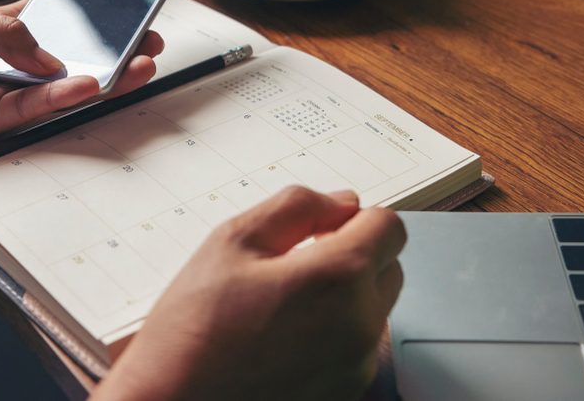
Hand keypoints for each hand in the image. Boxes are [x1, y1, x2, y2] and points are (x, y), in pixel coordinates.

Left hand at [0, 0, 162, 157]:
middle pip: (66, 57)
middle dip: (109, 52)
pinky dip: (62, 98)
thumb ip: (4, 31)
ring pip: (58, 87)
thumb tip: (50, 55)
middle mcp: (1, 61)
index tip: (123, 15)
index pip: (52, 22)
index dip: (88, 20)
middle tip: (146, 45)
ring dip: (99, 78)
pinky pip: (33, 110)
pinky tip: (89, 84)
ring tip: (134, 66)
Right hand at [92, 186, 405, 400]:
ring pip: (374, 308)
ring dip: (344, 295)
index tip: (320, 228)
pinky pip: (356, 347)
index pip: (390, 227)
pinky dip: (333, 333)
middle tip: (294, 263)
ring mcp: (356, 368)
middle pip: (390, 267)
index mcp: (339, 279)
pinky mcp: (345, 394)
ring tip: (281, 304)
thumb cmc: (193, 330)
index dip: (354, 217)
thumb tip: (343, 203)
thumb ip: (298, 207)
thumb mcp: (233, 241)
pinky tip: (282, 337)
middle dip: (353, 253)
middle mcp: (360, 327)